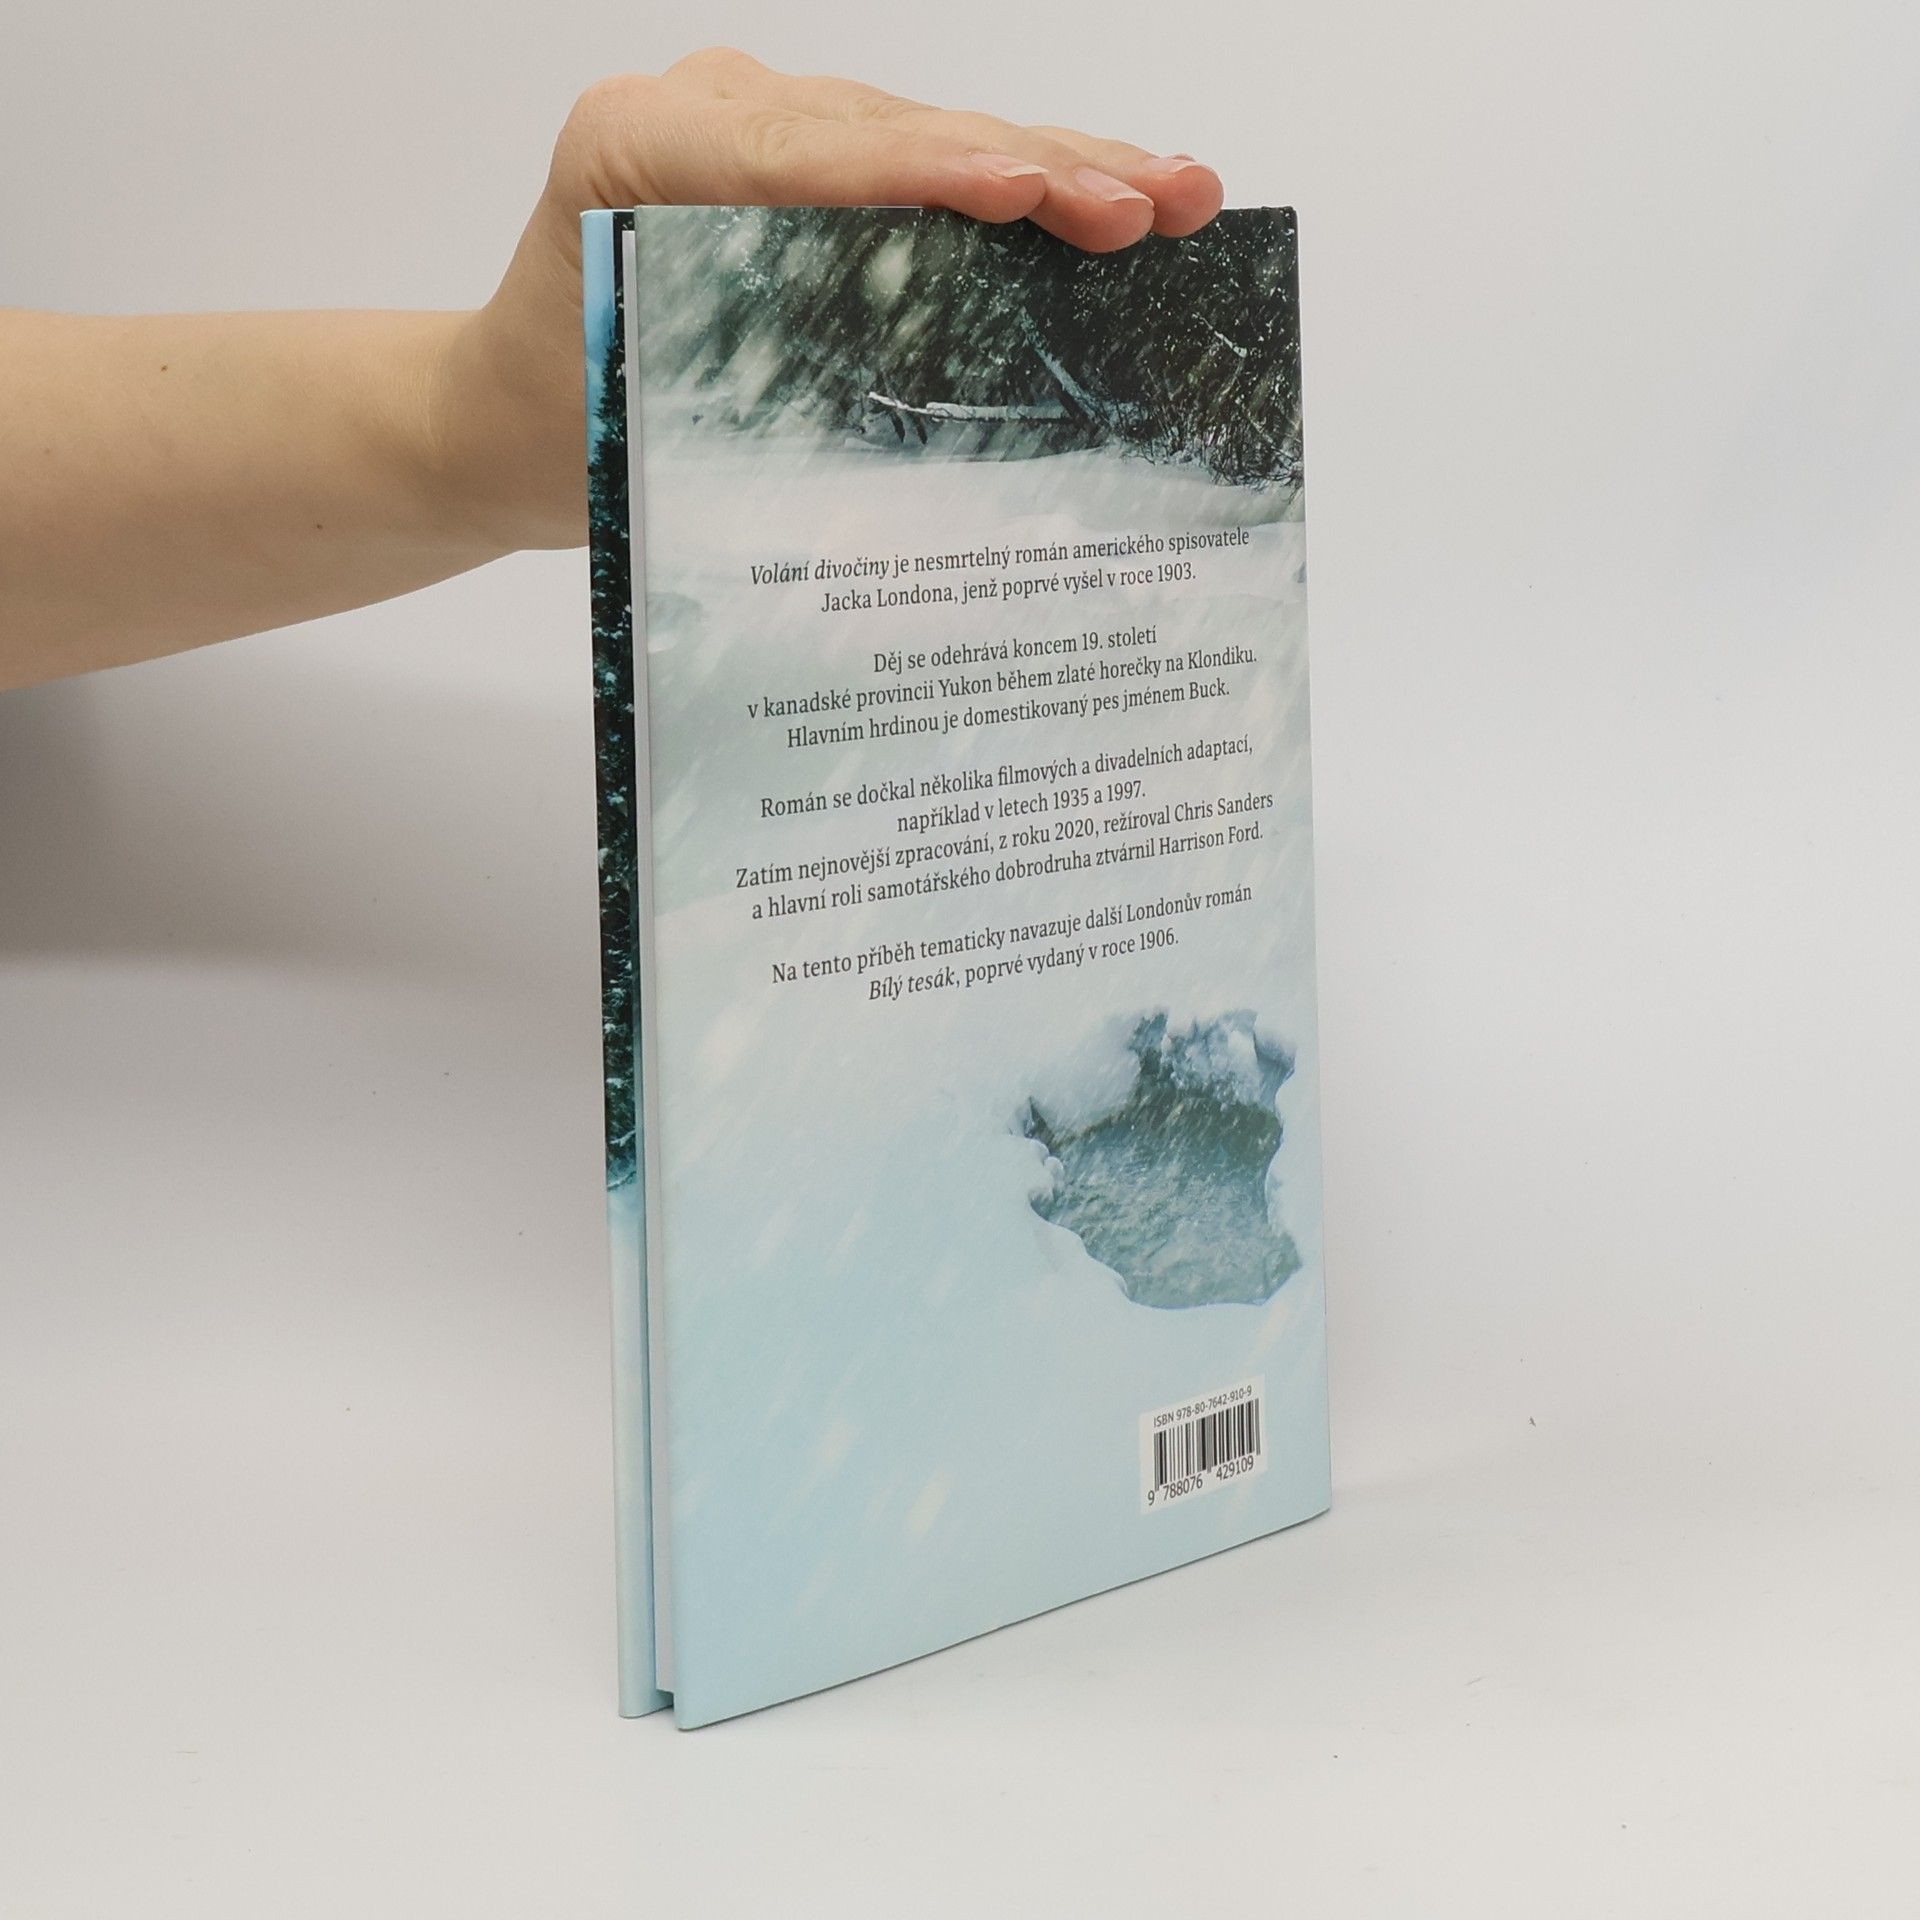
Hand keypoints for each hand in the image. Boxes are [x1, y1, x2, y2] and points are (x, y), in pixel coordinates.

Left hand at [434, 49, 1225, 550]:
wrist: (506, 414)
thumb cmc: (567, 430)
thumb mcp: (647, 421)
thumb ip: (761, 383)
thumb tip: (928, 406)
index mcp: (639, 149)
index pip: (811, 155)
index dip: (932, 172)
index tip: (1026, 194)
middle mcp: (705, 111)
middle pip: (898, 128)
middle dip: (1038, 167)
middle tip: (1155, 206)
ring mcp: (758, 123)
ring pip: (932, 133)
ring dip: (1061, 165)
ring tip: (1176, 194)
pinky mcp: (802, 156)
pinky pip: (923, 159)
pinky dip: (1019, 184)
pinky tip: (1110, 192)